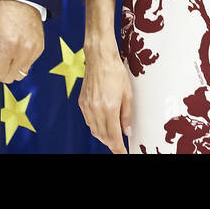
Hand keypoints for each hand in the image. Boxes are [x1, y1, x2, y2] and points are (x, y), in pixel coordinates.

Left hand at [0, 0, 43, 83]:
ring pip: (20, 74)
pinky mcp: (40, 47)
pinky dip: (19, 65)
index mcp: (10, 45)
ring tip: (0, 61)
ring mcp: (34, 49)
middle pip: (9, 77)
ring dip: (8, 72)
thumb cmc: (3, 9)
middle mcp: (24, 50)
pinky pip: (28, 65)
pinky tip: (12, 55)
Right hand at [80, 0, 131, 152]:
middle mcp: (95, 109)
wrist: (99, 56)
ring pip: (94, 130)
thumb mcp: (127, 93)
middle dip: (111, 143)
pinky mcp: (82, 102)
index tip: (123, 152)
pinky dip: (96, 126)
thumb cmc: (115, 70)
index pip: (113, 136)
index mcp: (108, 107)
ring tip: (113, 136)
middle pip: (102, 136)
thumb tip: (127, 130)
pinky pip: (88, 121)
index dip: (118, 148)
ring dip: (103, 136)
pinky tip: (103, 124)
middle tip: (120, 145)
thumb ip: (126, 114)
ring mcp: (86, 106)